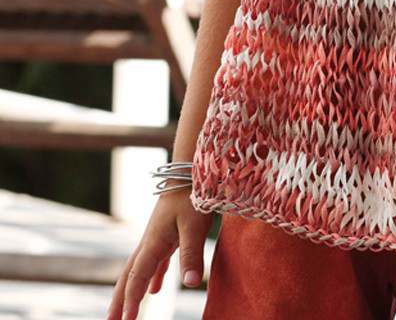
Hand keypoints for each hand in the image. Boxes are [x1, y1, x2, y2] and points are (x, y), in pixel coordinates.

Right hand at [106, 188, 213, 319]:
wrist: (189, 170)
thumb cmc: (192, 195)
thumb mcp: (195, 226)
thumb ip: (191, 254)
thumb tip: (191, 284)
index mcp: (153, 242)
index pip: (137, 277)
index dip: (131, 300)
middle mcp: (149, 242)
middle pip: (129, 276)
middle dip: (118, 300)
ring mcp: (157, 238)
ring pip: (138, 270)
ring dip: (130, 291)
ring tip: (124, 312)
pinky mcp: (166, 234)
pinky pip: (154, 262)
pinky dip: (152, 278)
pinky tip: (155, 290)